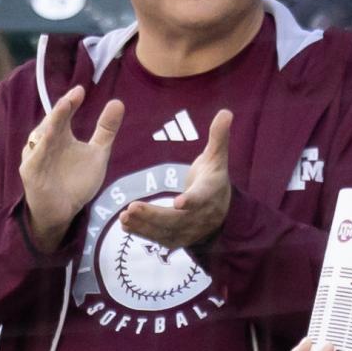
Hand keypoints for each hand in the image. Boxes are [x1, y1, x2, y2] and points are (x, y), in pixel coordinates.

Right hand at [21, 86, 123, 253]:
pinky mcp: (30, 171)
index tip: (81, 90)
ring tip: (62, 110)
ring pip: (42, 137)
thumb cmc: (76, 181)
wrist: (63, 211)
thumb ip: (105, 130)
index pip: (64, 114)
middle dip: (61, 110)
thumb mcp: (97, 154)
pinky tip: (49, 137)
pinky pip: (35, 157)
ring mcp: (36, 155)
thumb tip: (117, 102)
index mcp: (60, 135)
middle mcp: (45, 141)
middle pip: (52, 122)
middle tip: (72, 98)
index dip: (71, 102)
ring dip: (51, 124)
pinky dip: (41, 147)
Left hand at [120, 110, 233, 251]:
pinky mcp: (179, 238)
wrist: (222, 211)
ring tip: (124, 216)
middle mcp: (201, 215)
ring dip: (145, 225)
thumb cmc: (213, 178)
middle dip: (155, 215)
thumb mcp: (217, 157)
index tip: (179, 202)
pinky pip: (160, 239)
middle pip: (178, 219)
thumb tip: (226, 112)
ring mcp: (190, 230)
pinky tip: (126, 224)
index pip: (202, 198)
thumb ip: (218, 137)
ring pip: (167, 231)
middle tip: (132, 207)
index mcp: (211, 192)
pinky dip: (143, 233)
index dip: (192, 201)